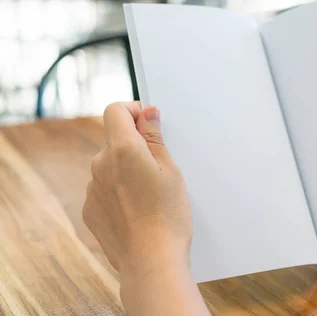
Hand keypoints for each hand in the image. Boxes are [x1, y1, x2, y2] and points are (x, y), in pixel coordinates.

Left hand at [83, 102, 197, 312]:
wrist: (151, 261)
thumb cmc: (167, 215)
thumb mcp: (170, 170)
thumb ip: (154, 138)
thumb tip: (147, 113)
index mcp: (123, 149)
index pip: (115, 110)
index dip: (133, 111)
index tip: (149, 122)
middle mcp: (100, 164)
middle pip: (114, 139)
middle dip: (135, 145)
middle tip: (160, 166)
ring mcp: (92, 188)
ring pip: (110, 165)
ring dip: (127, 169)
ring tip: (151, 194)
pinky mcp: (90, 209)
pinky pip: (104, 188)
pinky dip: (119, 191)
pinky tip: (138, 209)